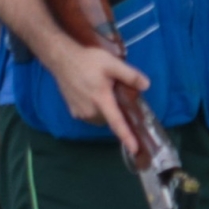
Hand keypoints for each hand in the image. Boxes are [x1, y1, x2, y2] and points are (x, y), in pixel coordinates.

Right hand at [41, 42, 151, 157]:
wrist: (61, 59)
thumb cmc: (88, 61)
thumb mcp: (112, 64)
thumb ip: (130, 75)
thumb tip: (146, 86)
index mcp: (101, 100)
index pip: (116, 123)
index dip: (126, 137)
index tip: (134, 149)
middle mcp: (90, 111)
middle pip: (110, 118)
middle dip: (116, 110)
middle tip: (116, 92)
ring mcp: (79, 112)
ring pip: (100, 117)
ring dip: (105, 110)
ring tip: (102, 91)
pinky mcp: (72, 111)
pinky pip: (90, 115)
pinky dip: (95, 109)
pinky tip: (92, 93)